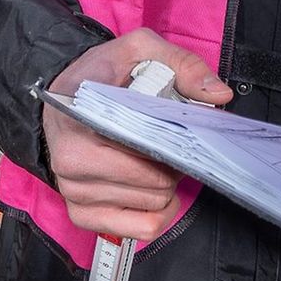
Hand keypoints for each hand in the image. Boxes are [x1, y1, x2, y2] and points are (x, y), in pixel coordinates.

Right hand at [44, 30, 231, 243]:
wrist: (62, 97)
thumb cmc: (100, 76)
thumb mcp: (139, 51)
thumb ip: (182, 65)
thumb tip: (218, 95)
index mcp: (80, 122)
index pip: (146, 148)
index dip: (173, 142)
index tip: (175, 129)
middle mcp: (70, 163)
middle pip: (156, 183)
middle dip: (172, 164)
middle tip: (166, 144)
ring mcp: (75, 194)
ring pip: (152, 205)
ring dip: (164, 186)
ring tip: (154, 160)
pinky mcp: (83, 215)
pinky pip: (140, 229)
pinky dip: (157, 214)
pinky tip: (154, 191)